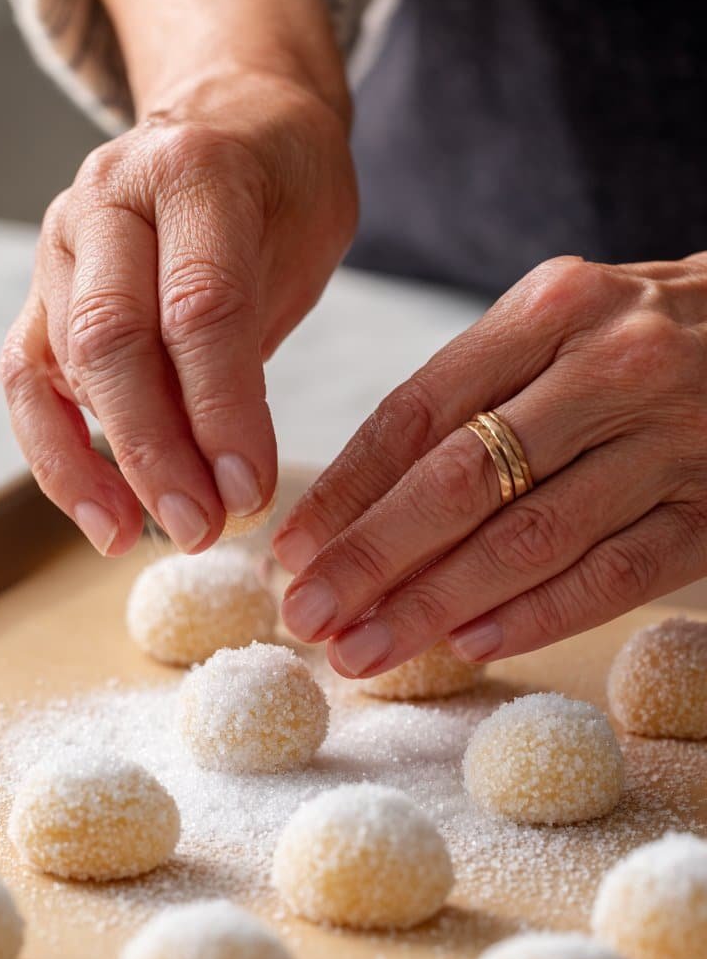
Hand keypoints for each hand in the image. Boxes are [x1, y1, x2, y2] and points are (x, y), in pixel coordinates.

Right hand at [0, 0, 354, 555]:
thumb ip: (258, 340)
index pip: (198, 305)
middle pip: (112, 340)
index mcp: (192, 169)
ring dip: (114, 466)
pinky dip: (60, 461)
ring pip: (66, 366)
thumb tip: (230, 480)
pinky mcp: (38, 295)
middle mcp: (109, 199)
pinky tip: (106, 520)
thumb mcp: (306, 240)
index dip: (223, 409)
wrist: (230, 124)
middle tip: (203, 528)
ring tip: (164, 532)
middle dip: (157, 451)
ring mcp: (62, 245)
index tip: (249, 491)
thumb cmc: (280, 193)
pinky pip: (27, 387)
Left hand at [275, 255, 706, 673]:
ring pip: (531, 536)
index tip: (289, 551)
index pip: (417, 412)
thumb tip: (351, 504)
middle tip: (307, 615)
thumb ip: (471, 396)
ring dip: (435, 603)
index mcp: (550, 309)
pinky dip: (538, 615)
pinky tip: (471, 646)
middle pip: (462, 479)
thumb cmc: (643, 340)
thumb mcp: (559, 328)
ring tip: (365, 649)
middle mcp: (609, 366)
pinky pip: (615, 573)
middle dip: (372, 557)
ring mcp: (669, 438)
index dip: (344, 491)